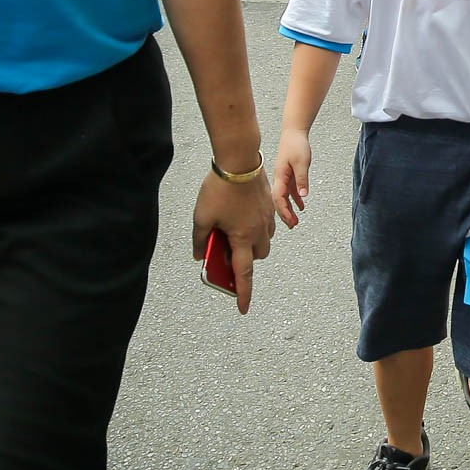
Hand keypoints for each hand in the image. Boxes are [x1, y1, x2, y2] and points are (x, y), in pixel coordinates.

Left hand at [192, 170, 274, 314]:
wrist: (239, 160)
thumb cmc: (219, 190)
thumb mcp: (202, 217)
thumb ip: (201, 240)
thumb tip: (201, 255)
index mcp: (242, 238)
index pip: (244, 273)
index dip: (243, 293)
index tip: (243, 309)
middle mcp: (258, 231)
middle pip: (257, 257)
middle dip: (246, 261)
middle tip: (227, 252)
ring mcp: (266, 218)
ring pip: (264, 241)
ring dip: (252, 244)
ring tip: (233, 232)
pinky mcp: (269, 205)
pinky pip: (267, 225)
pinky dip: (257, 229)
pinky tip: (242, 217)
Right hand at [272, 128, 311, 228]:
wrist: (293, 132)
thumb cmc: (296, 145)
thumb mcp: (302, 162)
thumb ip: (302, 179)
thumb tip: (303, 196)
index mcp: (280, 177)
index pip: (279, 198)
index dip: (284, 211)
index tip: (290, 221)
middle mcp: (279, 179)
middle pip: (279, 201)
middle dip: (285, 214)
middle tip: (292, 226)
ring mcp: (283, 177)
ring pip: (284, 197)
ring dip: (289, 209)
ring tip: (295, 221)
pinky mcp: (288, 174)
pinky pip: (290, 190)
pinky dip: (294, 199)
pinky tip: (301, 206)